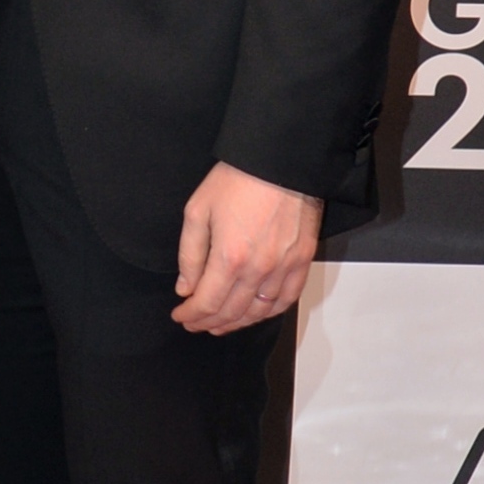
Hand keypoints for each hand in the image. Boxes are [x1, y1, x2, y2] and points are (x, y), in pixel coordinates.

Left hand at [172, 162, 321, 334]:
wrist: (280, 160)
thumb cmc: (237, 179)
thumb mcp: (198, 211)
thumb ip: (190, 255)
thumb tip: (186, 288)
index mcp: (229, 257)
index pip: (207, 303)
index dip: (191, 315)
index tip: (180, 315)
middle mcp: (259, 269)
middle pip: (232, 312)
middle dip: (209, 323)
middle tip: (195, 323)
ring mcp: (284, 267)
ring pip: (259, 312)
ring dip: (237, 323)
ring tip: (220, 323)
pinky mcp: (303, 260)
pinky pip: (287, 299)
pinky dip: (269, 312)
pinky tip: (255, 313)